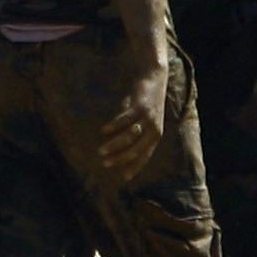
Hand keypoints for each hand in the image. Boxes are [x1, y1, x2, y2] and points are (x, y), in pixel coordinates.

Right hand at [99, 63, 167, 179]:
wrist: (155, 78)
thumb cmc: (147, 102)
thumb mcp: (146, 120)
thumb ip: (137, 133)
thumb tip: (120, 147)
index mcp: (155, 136)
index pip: (145, 156)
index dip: (134, 167)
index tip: (124, 178)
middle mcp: (154, 129)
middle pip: (136, 149)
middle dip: (119, 158)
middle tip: (105, 164)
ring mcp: (147, 118)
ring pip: (129, 137)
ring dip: (114, 145)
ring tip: (101, 151)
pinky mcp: (140, 107)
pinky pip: (124, 120)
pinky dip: (113, 126)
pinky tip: (103, 131)